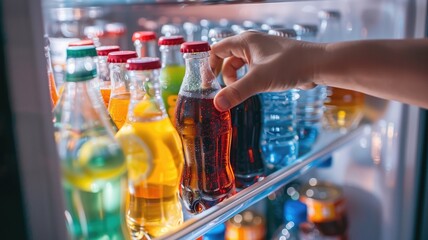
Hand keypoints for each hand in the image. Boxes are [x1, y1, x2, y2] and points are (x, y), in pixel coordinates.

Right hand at [210, 31, 325, 110]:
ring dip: (237, 81)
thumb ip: (237, 92)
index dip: (209, 65)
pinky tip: (254, 91)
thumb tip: (217, 104)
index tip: (207, 83)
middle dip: (224, 77)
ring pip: (240, 67)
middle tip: (225, 93)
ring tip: (242, 93)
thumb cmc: (290, 65)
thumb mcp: (259, 80)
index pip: (217, 50)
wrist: (318, 65)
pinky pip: (252, 71)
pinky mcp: (271, 63)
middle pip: (227, 60)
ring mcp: (262, 53)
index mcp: (245, 42)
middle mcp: (252, 44)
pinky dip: (248, 81)